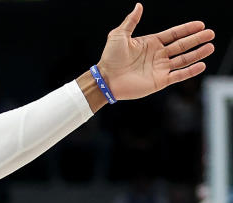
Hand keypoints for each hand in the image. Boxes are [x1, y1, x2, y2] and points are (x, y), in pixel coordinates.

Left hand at [97, 3, 214, 100]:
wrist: (105, 79)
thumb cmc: (109, 57)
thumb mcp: (119, 35)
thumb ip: (131, 21)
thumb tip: (139, 6)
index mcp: (151, 43)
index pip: (174, 34)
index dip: (187, 29)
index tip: (200, 25)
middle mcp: (158, 55)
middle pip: (182, 46)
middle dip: (196, 39)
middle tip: (210, 34)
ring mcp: (160, 68)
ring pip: (183, 60)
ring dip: (197, 54)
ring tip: (210, 47)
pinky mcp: (159, 81)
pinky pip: (178, 75)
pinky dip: (190, 71)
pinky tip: (201, 65)